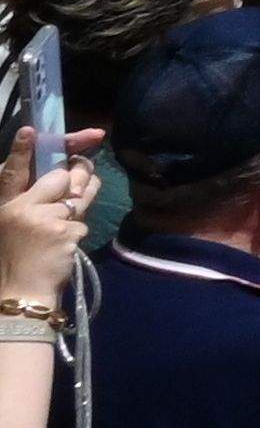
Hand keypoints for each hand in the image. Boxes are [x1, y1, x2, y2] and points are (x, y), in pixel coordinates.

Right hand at [0, 142, 86, 312]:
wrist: (21, 296)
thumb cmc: (15, 261)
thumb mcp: (13, 228)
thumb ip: (33, 203)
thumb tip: (63, 179)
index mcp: (4, 207)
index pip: (11, 172)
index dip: (21, 151)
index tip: (29, 131)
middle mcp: (20, 209)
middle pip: (59, 176)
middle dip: (74, 174)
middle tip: (81, 170)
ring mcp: (43, 219)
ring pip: (78, 192)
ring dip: (84, 194)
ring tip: (74, 203)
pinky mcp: (63, 231)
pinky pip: (84, 218)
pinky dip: (79, 229)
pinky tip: (65, 244)